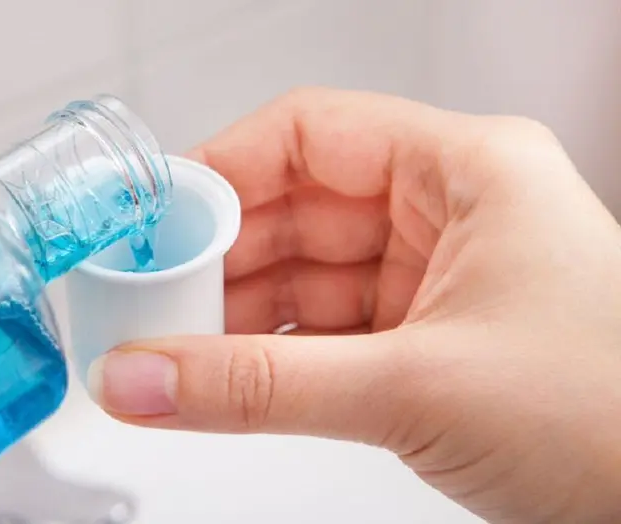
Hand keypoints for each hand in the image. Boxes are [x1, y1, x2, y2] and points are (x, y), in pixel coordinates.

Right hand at [87, 88, 620, 522]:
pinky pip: (325, 336)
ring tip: (168, 352)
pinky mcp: (429, 346)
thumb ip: (260, 387)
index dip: (220, 171)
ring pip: (304, 280)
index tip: (151, 221)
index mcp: (466, 171)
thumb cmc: (620, 417)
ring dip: (236, 318)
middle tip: (144, 305)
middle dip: (216, 261)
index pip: (308, 134)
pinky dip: (272, 360)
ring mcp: (437, 283)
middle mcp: (450, 216)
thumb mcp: (415, 387)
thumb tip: (145, 377)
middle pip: (295, 211)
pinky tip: (223, 381)